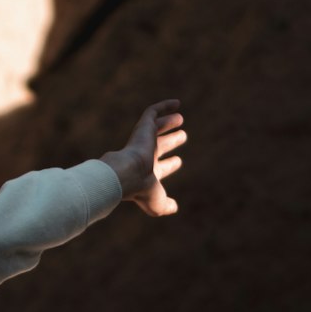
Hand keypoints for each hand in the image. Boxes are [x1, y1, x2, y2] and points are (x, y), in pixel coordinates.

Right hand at [102, 99, 185, 215]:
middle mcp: (144, 156)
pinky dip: (164, 106)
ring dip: (168, 123)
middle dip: (170, 142)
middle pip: (159, 146)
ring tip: (180, 119)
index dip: (169, 165)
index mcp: (147, 173)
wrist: (128, 174)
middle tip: (182, 136)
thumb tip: (174, 207)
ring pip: (156, 128)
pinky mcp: (143, 127)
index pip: (159, 167)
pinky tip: (177, 103)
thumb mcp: (157, 203)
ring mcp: (143, 141)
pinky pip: (153, 112)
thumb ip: (166, 205)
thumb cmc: (142, 191)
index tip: (178, 162)